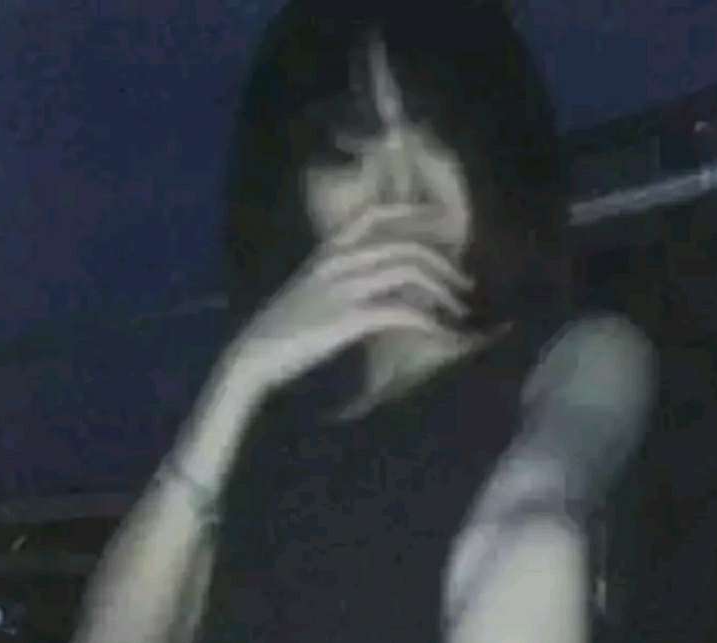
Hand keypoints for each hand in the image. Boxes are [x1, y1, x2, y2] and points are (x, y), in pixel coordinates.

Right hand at [225, 204, 474, 396]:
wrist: (253, 354)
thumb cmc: (282, 330)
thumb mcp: (308, 290)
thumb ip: (338, 278)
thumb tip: (374, 284)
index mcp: (328, 251)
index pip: (375, 216)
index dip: (415, 214)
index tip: (444, 225)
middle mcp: (339, 260)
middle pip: (405, 245)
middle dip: (443, 262)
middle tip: (463, 283)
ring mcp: (345, 286)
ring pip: (410, 271)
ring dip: (443, 289)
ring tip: (458, 308)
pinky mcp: (351, 317)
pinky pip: (403, 311)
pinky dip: (430, 322)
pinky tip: (442, 333)